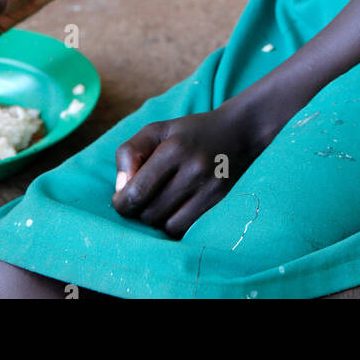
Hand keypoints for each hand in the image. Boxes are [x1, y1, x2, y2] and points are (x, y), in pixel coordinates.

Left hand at [111, 103, 270, 238]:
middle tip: (141, 201)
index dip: (122, 203)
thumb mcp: (156, 130)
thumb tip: (120, 190)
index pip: (137, 191)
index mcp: (173, 148)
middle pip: (150, 213)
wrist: (238, 132)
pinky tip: (174, 211)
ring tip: (158, 205)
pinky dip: (175, 225)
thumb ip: (130, 153)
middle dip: (138, 212)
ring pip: (168, 226)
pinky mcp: (220, 202)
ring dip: (157, 221)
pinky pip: (187, 229)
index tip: (121, 199)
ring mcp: (210, 188)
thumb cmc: (189, 133)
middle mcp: (194, 169)